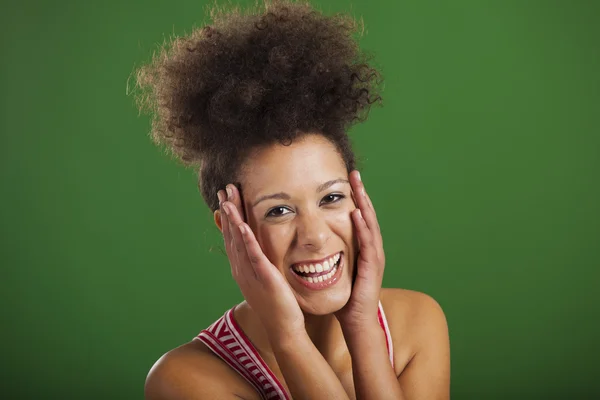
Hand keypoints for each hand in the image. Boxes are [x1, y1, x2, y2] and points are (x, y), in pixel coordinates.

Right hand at [218, 185, 304, 339]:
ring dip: (233, 218)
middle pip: (232, 234)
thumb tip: (259, 252)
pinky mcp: (264, 277)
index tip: (227, 198)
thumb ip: (260, 264)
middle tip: (224, 189)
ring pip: (238, 240)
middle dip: (228, 211)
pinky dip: (247, 239)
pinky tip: (243, 224)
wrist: (283, 329)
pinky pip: (254, 255)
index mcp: (242, 268)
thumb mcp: (264, 280)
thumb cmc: (277, 305)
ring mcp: (250, 273)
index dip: (229, 217)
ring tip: (229, 198)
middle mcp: (241, 269)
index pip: (233, 237)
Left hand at [335, 170, 385, 329]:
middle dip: (362, 193)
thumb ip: (329, 251)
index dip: (354, 197)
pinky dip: (364, 228)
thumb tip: (309, 238)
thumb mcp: (336, 266)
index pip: (359, 216)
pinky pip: (368, 243)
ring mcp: (375, 257)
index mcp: (363, 246)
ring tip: (358, 187)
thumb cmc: (344, 294)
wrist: (355, 319)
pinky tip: (358, 214)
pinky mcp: (373, 267)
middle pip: (368, 215)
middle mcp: (372, 248)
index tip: (346, 179)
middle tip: (354, 173)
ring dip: (365, 204)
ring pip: (371, 225)